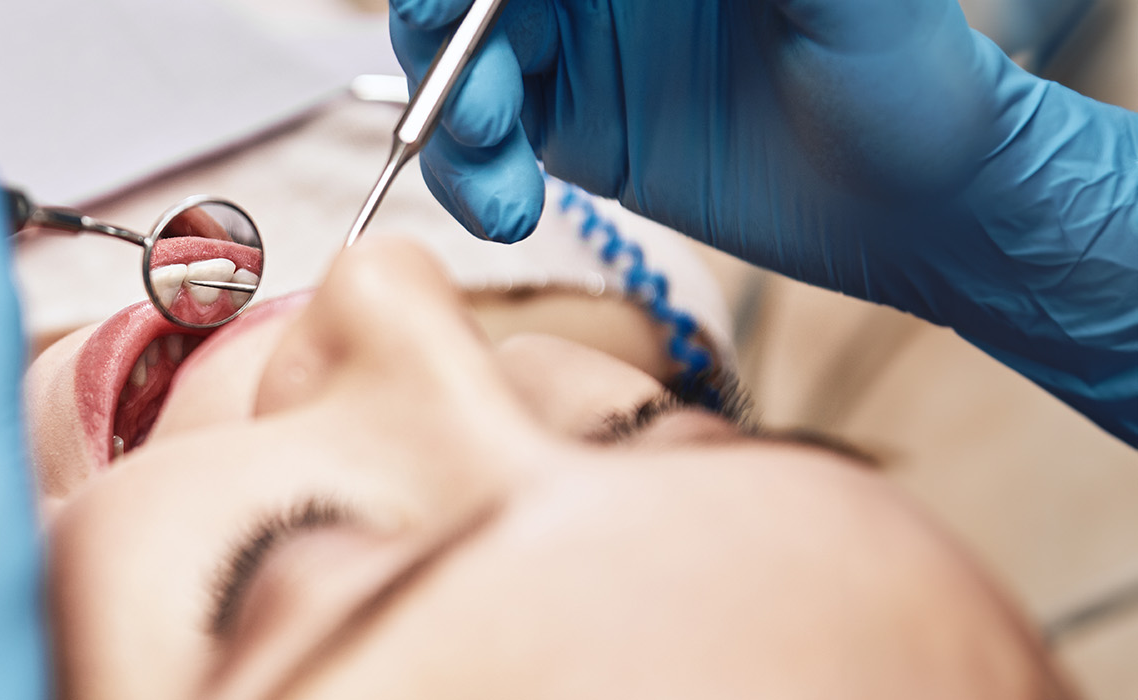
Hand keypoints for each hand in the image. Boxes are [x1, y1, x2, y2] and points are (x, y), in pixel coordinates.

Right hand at [391, 0, 1137, 441]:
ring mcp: (576, 43)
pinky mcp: (568, 125)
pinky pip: (480, 139)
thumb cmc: (905, 67)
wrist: (922, 203)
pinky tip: (505, 209)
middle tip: (463, 95)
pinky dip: (469, 174)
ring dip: (448, 110)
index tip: (463, 12)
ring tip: (494, 165)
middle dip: (442, 26)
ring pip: (457, 55)